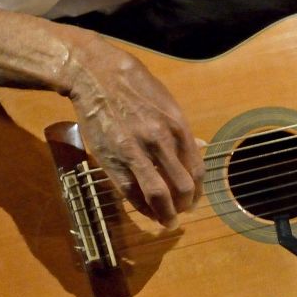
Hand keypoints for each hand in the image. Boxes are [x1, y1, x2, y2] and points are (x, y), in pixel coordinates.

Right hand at [61, 33, 203, 227]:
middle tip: (183, 212)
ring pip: (158, 194)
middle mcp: (160, 141)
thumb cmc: (135, 86)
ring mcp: (135, 152)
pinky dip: (141, 206)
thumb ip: (182, 130)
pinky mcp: (112, 159)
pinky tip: (147, 211)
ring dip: (166, 213)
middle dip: (186, 205)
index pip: (196, 169)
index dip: (198, 190)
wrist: (96, 76)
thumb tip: (199, 148)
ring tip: (168, 220)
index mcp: (178, 126)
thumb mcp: (167, 103)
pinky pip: (131, 192)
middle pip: (182, 186)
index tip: (195, 199)